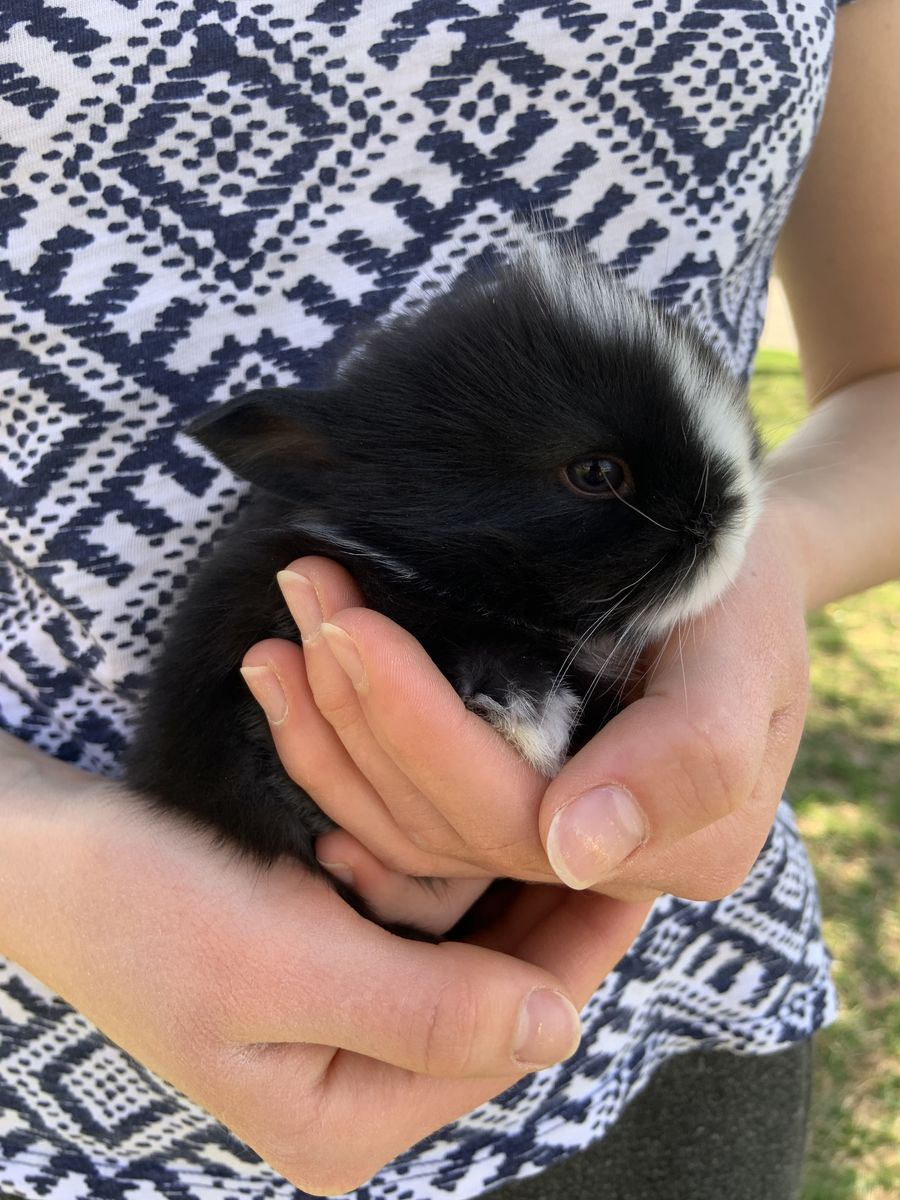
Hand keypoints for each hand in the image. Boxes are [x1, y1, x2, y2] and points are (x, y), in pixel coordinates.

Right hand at [0, 736, 648, 1194]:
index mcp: (341, 1118)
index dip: (578, 952)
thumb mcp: (280, 964)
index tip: (636, 869)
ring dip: (508, 887)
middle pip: (493, 997)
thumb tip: (557, 1030)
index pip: (504, 1036)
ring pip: (466, 956)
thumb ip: (422, 1011)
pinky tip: (491, 824)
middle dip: (549, 913)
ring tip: (571, 819)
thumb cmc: (142, 905)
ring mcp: (335, 1027)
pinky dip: (455, 876)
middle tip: (613, 832)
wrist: (46, 851)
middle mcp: (345, 1090)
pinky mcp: (321, 969)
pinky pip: (420, 926)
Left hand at [242, 498, 808, 918]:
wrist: (726, 574)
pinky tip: (284, 693)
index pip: (515, 817)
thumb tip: (575, 850)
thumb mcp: (744, 652)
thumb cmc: (743, 592)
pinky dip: (333, 755)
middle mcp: (598, 866)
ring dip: (329, 729)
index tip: (351, 628)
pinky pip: (398, 815)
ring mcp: (541, 842)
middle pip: (444, 823)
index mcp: (677, 846)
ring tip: (281, 634)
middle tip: (308, 594)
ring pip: (407, 825)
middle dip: (361, 709)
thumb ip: (692, 757)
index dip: (420, 731)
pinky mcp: (496, 807)